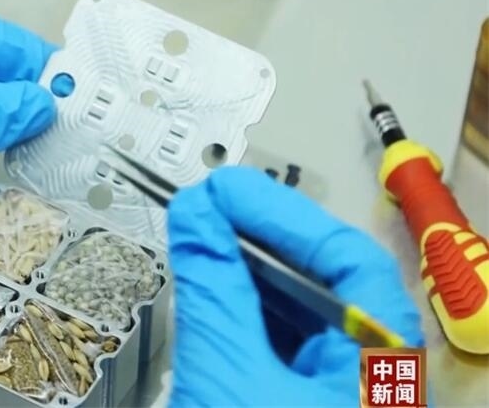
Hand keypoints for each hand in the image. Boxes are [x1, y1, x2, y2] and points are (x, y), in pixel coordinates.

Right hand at [166, 167, 423, 406]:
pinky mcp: (313, 403)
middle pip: (327, 281)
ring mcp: (347, 392)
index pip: (346, 256)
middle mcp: (376, 374)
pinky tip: (214, 297)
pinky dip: (249, 318)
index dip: (280, 213)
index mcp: (381, 362)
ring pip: (305, 315)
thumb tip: (196, 215)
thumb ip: (212, 292)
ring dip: (249, 277)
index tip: (224, 190)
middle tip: (207, 208)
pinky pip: (290, 348)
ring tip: (201, 246)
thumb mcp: (228, 377)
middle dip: (260, 240)